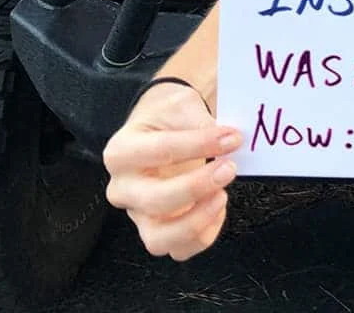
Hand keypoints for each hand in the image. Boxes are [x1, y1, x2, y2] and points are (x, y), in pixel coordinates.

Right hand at [103, 82, 242, 260]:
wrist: (161, 127)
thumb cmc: (167, 116)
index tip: (232, 138)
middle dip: (196, 187)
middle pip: (154, 201)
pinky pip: (179, 249)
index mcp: (121, 152)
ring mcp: (138, 214)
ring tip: (222, 196)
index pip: (161, 151)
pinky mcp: (157, 231)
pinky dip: (203, 236)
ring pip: (159, 238)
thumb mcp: (180, 104)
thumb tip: (226, 141)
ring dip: (196, 221)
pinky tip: (218, 208)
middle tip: (228, 168)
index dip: (200, 145)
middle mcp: (122, 188)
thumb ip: (199, 121)